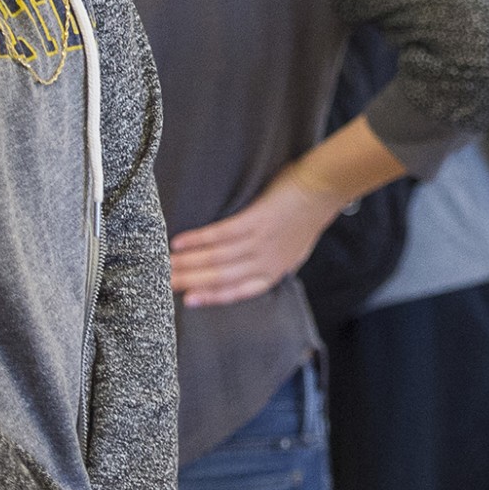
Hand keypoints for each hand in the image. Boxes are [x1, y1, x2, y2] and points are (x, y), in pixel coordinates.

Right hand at [171, 168, 343, 308]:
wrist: (324, 189)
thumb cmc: (309, 214)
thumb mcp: (295, 248)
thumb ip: (273, 260)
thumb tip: (253, 266)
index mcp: (275, 271)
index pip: (238, 291)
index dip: (212, 296)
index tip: (188, 300)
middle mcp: (265, 262)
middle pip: (221, 278)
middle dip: (190, 281)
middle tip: (164, 284)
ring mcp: (260, 243)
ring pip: (217, 260)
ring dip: (187, 264)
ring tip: (164, 265)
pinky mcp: (255, 222)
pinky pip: (220, 235)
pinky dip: (197, 241)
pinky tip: (179, 242)